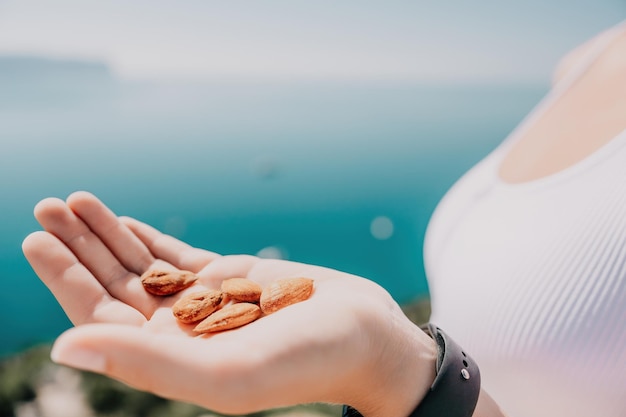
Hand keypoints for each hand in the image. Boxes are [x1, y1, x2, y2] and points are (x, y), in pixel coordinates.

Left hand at [22, 191, 435, 415]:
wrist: (364, 336)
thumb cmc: (306, 360)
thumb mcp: (227, 372)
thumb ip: (148, 364)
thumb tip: (64, 347)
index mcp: (171, 360)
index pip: (101, 319)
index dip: (67, 280)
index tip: (38, 240)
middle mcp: (179, 333)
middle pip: (113, 286)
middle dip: (78, 247)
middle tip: (45, 208)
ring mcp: (201, 302)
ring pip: (140, 266)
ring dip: (105, 234)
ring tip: (72, 200)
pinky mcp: (227, 278)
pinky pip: (174, 256)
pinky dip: (145, 237)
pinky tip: (120, 219)